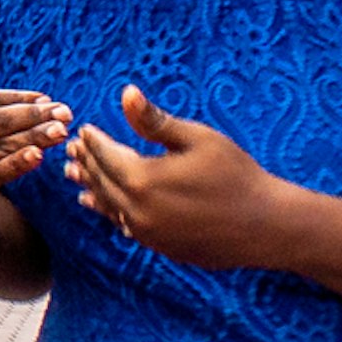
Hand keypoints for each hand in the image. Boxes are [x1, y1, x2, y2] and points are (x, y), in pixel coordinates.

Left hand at [63, 86, 299, 269]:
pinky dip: (110, 211)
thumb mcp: (198, 139)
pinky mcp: (161, 247)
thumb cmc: (237, 174)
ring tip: (75, 175)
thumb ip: (156, 121)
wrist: (267, 225)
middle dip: (87, 163)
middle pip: (102, 182)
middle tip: (73, 149)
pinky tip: (104, 206)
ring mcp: (148, 234)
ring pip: (109, 207)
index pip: (105, 156)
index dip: (93, 142)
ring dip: (92, 188)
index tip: (84, 130)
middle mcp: (138, 211)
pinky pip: (126, 226)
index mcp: (143, 180)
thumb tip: (125, 93)